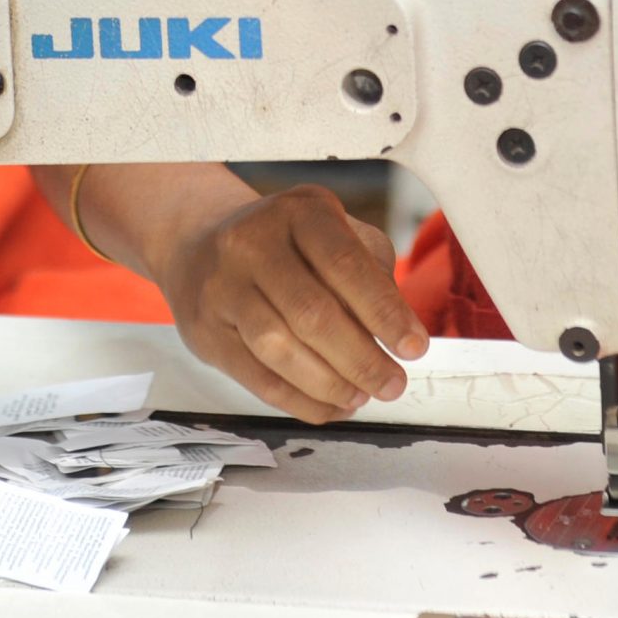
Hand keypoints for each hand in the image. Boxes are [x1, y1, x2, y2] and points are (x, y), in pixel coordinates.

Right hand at [152, 184, 430, 421]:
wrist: (203, 245)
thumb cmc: (289, 244)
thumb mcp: (337, 232)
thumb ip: (371, 272)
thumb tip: (395, 332)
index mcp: (298, 212)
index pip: (345, 264)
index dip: (384, 311)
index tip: (414, 348)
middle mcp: (253, 243)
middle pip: (312, 313)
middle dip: (361, 359)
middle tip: (392, 384)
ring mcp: (223, 287)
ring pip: (279, 349)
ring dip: (330, 384)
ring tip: (362, 397)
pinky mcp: (206, 332)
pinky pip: (256, 377)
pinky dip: (299, 400)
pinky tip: (329, 406)